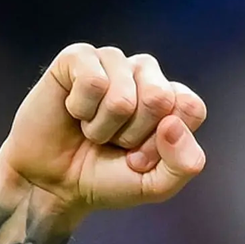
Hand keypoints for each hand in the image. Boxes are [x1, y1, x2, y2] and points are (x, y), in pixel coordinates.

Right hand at [0, 44, 206, 215]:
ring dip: (104, 127)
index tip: (141, 158)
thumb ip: (184, 164)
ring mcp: (113, 62)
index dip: (164, 144)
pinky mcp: (78, 57)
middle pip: (160, 98)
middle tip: (115, 143)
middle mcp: (146, 74)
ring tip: (93, 131)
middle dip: (133, 135)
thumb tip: (172, 124)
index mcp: (172, 99)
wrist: (53, 184)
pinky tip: (75, 113)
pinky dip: (81, 110)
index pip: (190, 108)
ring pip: (123, 96)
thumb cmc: (107, 179)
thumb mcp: (156, 185)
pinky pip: (92, 82)